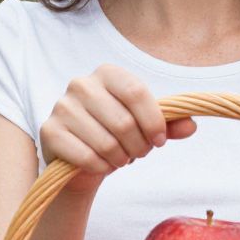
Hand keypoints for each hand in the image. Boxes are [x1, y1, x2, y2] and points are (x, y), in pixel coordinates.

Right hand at [40, 63, 195, 192]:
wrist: (80, 158)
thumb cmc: (117, 135)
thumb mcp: (145, 126)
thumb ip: (169, 124)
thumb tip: (190, 126)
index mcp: (107, 73)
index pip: (136, 92)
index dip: (153, 121)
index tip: (160, 141)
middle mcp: (81, 84)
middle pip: (123, 121)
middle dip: (139, 146)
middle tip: (138, 153)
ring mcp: (62, 106)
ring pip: (106, 142)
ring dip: (120, 159)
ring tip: (120, 158)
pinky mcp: (49, 131)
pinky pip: (86, 156)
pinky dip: (101, 167)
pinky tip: (101, 165)